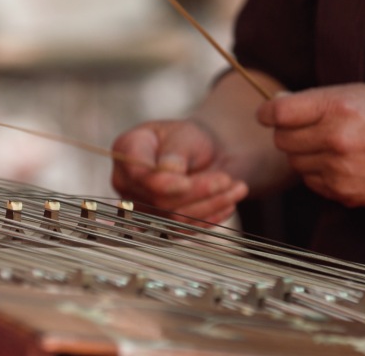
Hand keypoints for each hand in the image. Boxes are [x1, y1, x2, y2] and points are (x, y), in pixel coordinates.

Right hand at [111, 120, 247, 226]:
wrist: (201, 154)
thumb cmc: (189, 139)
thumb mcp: (184, 134)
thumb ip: (174, 151)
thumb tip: (169, 171)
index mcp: (127, 148)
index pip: (138, 173)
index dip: (162, 183)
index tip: (187, 182)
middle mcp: (127, 181)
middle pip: (158, 199)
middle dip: (197, 192)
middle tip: (227, 179)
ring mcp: (141, 206)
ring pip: (172, 218)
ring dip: (209, 206)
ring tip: (237, 188)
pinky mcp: (159, 224)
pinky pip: (182, 230)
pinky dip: (209, 219)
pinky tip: (228, 204)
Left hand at [257, 83, 364, 206]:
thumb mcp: (355, 93)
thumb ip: (312, 100)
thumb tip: (272, 107)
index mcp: (337, 108)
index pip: (279, 113)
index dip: (267, 113)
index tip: (266, 114)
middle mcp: (335, 139)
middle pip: (281, 140)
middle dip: (287, 133)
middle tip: (306, 129)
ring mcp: (337, 169)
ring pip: (293, 162)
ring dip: (303, 154)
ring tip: (330, 145)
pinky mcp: (340, 191)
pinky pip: (309, 181)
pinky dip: (317, 172)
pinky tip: (339, 163)